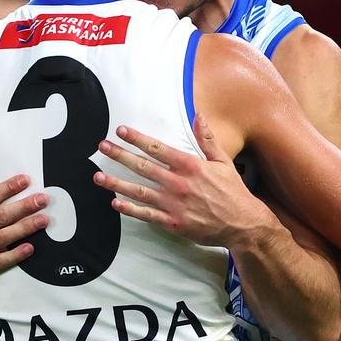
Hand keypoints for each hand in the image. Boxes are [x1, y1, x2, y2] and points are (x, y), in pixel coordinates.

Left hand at [93, 115, 275, 246]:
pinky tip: (115, 203)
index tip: (121, 131)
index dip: (137, 139)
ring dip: (116, 183)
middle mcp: (178, 183)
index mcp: (190, 166)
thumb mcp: (223, 162)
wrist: (242, 223)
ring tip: (98, 176)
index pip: (157, 148)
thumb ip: (207, 140)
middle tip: (102, 147)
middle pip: (143, 167)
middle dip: (120, 155)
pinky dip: (130, 209)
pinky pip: (146, 215)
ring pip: (139, 192)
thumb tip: (199, 116)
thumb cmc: (233, 192)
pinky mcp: (173, 222)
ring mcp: (174, 204)